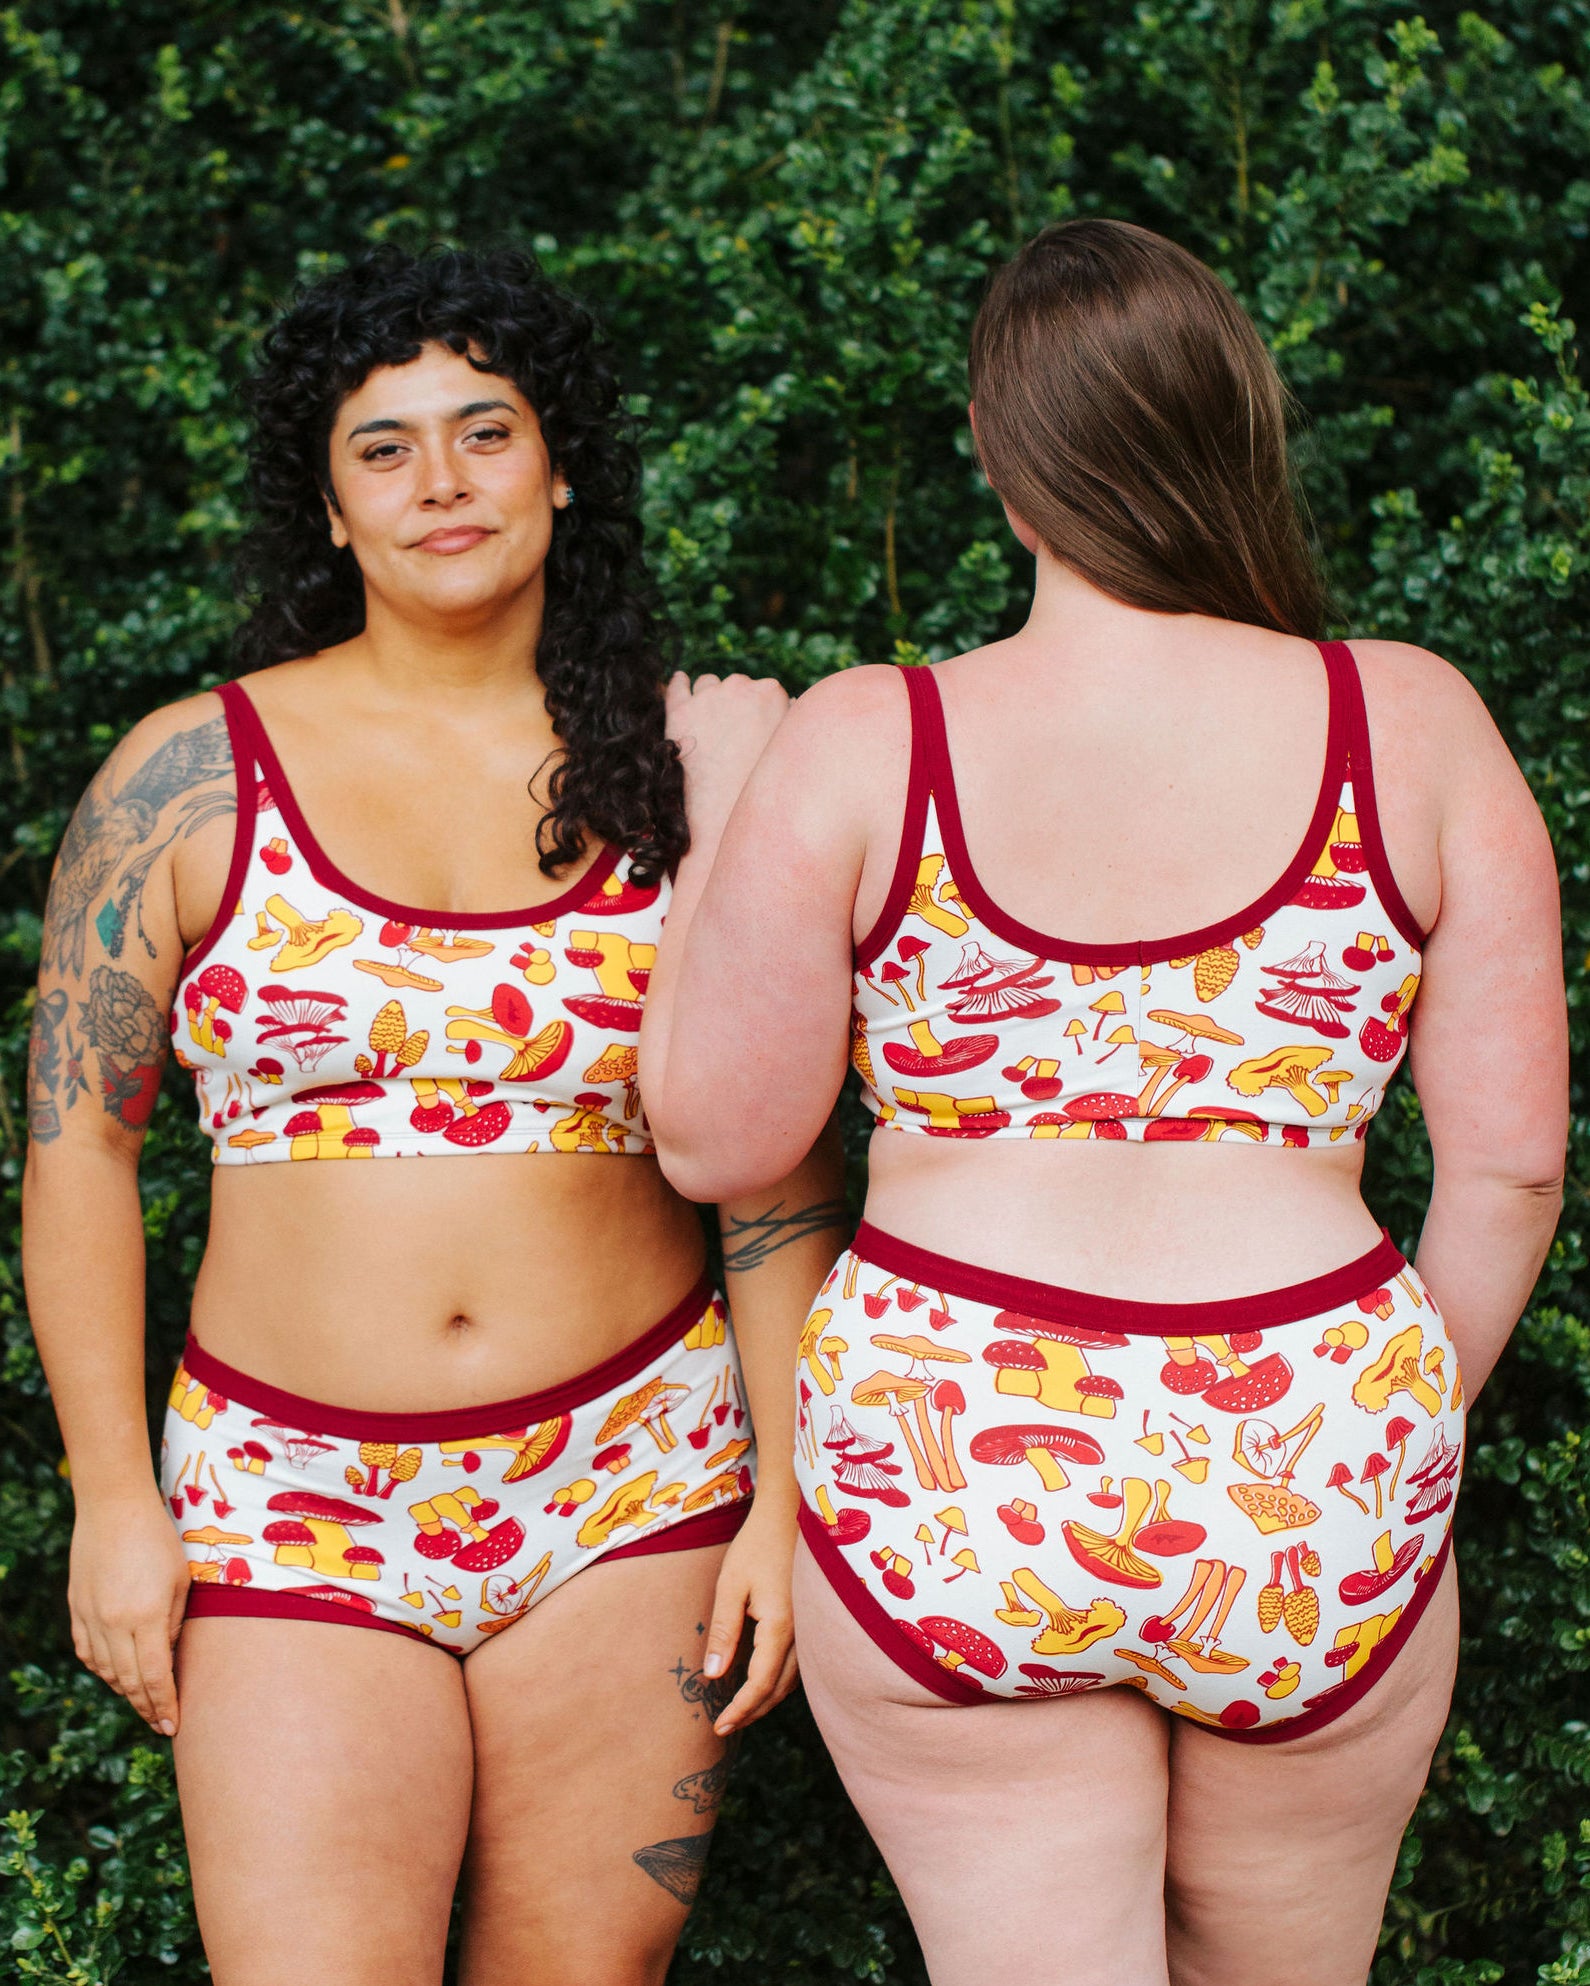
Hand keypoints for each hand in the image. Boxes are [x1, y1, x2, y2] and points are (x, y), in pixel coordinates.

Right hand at [68, 1488, 189, 1735]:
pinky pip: (86, 1652)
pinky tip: (115, 1674)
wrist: (113, 1508)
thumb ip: (175, 1623)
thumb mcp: (181, 1580)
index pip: (155, 1677)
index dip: (164, 1705)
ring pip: (105, 1670)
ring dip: (124, 1690)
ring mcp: (90, 1617)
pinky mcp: (77, 1609)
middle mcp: (113, 1624)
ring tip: (142, 1701)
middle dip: (146, 1706)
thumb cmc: (159, 1539)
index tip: (172, 1726)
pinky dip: (101, 1669)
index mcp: (145, 1617)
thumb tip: (170, 1656)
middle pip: (129, 1681)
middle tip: (160, 1723)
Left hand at [665, 669, 788, 834]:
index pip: (763, 688)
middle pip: (735, 685)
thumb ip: (790, 719)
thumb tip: (790, 700)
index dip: (757, 707)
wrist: (726, 812)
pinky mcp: (679, 711)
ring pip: (707, 684)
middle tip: (732, 727)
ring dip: (708, 695)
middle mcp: (738, 687)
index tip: (753, 722)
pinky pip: (676, 687)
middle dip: (733, 700)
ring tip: (708, 715)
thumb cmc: (763, 783)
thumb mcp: (787, 748)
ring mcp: (706, 698)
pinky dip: (678, 683)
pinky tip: (680, 681)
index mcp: (770, 692)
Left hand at [700, 1500, 797, 1736]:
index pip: (760, 1685)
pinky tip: (765, 1678)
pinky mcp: (814, 1619)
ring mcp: (813, 1627)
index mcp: (781, 1627)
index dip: (740, 1710)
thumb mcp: (730, 1585)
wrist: (791, 1512)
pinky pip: (802, 1663)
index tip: (719, 1727)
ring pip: (794, 1680)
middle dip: (753, 1711)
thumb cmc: (757, 1544)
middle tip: (726, 1725)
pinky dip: (782, 1680)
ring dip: (769, 1698)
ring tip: (742, 1708)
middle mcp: (803, 1633)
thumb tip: (712, 1676)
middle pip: (780, 1689)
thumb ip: (723, 1631)